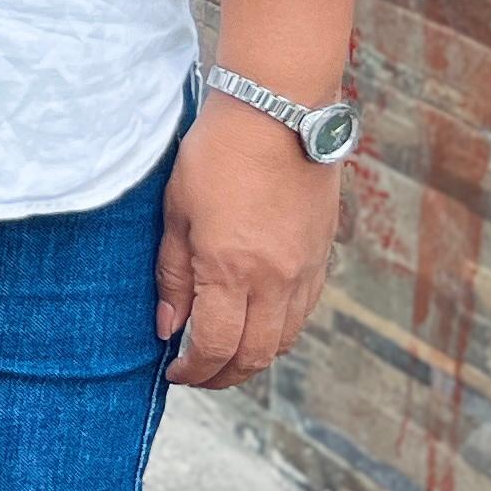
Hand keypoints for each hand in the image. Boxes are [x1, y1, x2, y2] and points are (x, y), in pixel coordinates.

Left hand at [156, 97, 342, 388]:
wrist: (277, 115)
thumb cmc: (216, 157)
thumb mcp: (176, 213)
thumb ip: (172, 276)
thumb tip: (169, 327)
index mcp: (232, 272)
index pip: (215, 347)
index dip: (193, 370)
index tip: (175, 372)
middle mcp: (276, 281)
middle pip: (254, 355)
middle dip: (222, 375)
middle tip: (196, 374)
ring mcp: (304, 272)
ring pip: (283, 340)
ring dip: (253, 357)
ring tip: (223, 354)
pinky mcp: (321, 258)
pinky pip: (303, 313)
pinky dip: (278, 331)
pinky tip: (255, 323)